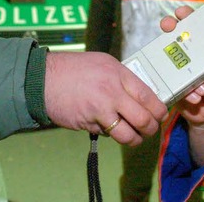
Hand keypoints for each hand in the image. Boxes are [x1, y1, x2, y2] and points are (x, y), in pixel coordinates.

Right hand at [43, 51, 166, 145]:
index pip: (148, 95)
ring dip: (134, 140)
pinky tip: (107, 128)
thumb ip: (120, 78)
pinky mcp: (89, 123)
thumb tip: (138, 96)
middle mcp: (112, 90)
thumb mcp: (101, 64)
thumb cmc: (72, 69)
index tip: (161, 115)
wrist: (42, 79)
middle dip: (150, 128)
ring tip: (134, 138)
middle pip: (143, 118)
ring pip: (128, 134)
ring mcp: (100, 108)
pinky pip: (107, 133)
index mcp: (117, 73)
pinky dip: (110, 134)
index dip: (158, 109)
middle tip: (149, 129)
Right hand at [161, 5, 203, 164]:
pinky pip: (170, 81)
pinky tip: (196, 97)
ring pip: (167, 55)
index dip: (187, 15)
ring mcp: (177, 66)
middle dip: (170, 26)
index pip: (195, 25)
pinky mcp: (170, 82)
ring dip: (177, 64)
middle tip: (169, 27)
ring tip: (199, 84)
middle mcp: (189, 54)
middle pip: (175, 33)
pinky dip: (186, 91)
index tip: (182, 12)